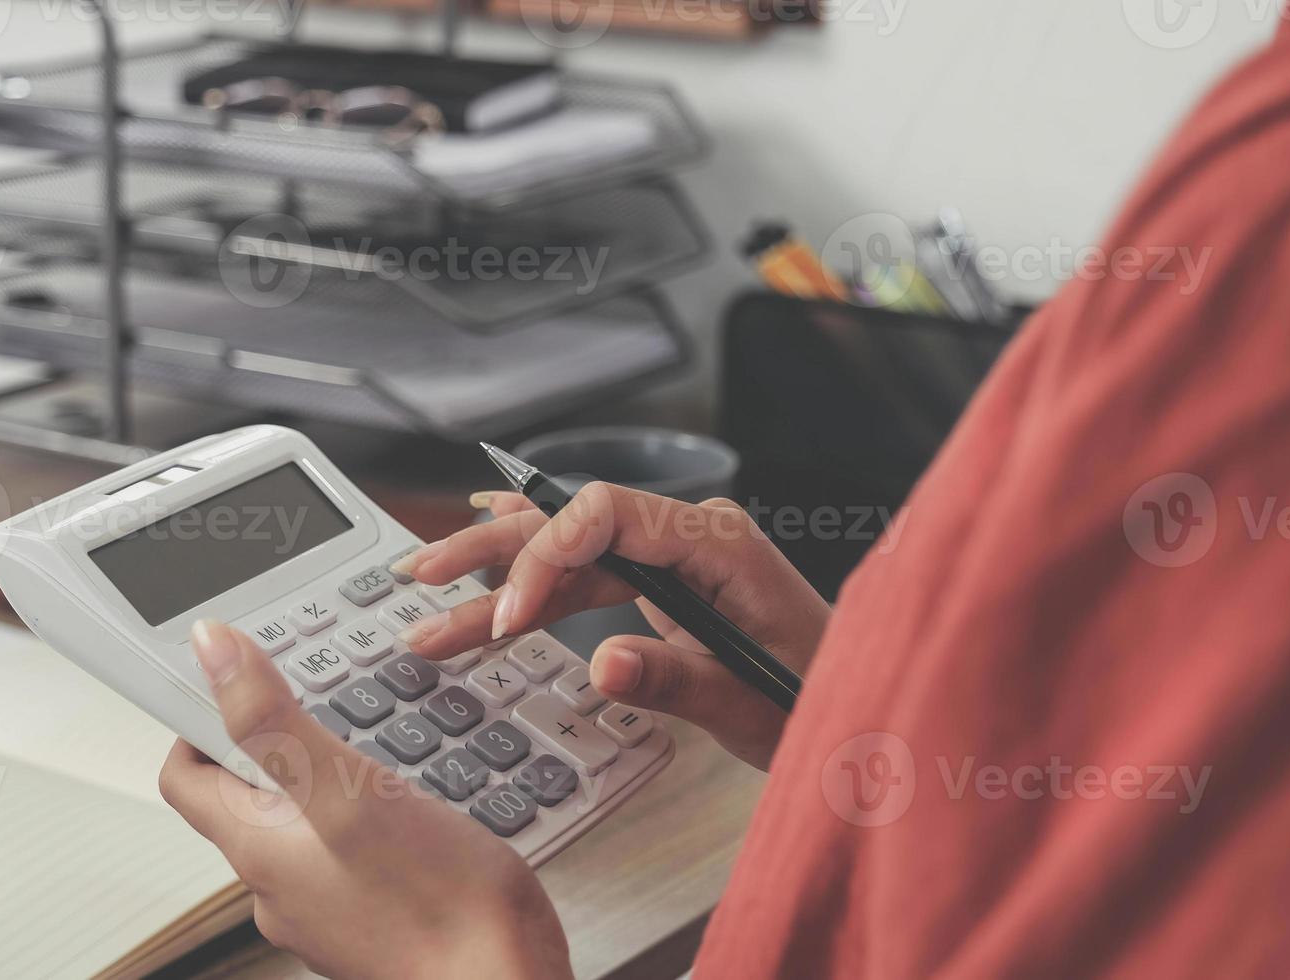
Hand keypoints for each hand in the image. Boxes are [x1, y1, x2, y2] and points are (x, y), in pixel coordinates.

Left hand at [159, 621, 570, 979]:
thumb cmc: (438, 904)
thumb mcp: (349, 790)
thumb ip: (274, 721)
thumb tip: (212, 648)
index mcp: (258, 850)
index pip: (185, 778)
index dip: (196, 721)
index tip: (234, 681)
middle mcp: (281, 886)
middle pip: (249, 796)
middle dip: (281, 740)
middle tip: (328, 700)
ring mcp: (327, 907)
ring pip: (310, 821)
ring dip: (336, 776)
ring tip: (387, 745)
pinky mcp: (374, 916)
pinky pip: (356, 851)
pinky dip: (375, 816)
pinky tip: (421, 803)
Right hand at [392, 486, 829, 769]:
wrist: (864, 707)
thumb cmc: (822, 700)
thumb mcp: (750, 705)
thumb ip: (676, 680)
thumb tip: (604, 662)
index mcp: (718, 542)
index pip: (605, 515)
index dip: (543, 557)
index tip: (507, 619)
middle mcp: (692, 536)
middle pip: (572, 524)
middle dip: (493, 550)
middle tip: (425, 577)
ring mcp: (676, 558)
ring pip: (568, 553)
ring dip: (497, 577)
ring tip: (426, 598)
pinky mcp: (665, 586)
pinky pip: (586, 574)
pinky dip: (533, 582)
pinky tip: (483, 565)